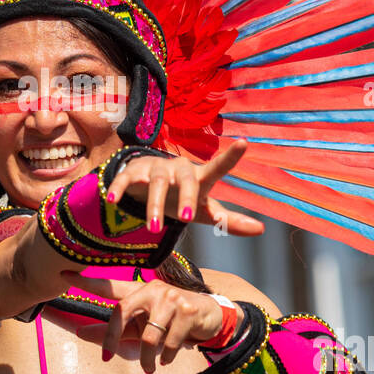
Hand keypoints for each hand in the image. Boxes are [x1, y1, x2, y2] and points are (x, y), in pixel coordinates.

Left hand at [68, 275, 232, 373]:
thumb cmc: (169, 323)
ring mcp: (171, 298)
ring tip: (149, 367)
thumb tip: (79, 333)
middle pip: (121, 312)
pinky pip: (168, 343)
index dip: (87, 281)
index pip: (109, 285)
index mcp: (138, 290)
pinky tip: (168, 358)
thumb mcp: (140, 327)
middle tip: (106, 357)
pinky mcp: (187, 310)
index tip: (63, 274)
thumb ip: (113, 331)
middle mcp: (152, 289)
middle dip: (112, 339)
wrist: (211, 318)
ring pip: (148, 337)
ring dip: (146, 359)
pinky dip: (166, 358)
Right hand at [104, 139, 262, 235]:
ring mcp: (155, 169)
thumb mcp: (205, 211)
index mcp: (199, 177)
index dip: (230, 157)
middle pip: (185, 179)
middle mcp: (179, 169)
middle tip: (185, 218)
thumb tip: (261, 230)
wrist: (149, 184)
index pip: (217, 167)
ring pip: (156, 183)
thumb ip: (230, 221)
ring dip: (153, 205)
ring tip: (153, 229)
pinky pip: (126, 179)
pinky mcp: (133, 172)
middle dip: (185, 197)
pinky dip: (120, 188)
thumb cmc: (183, 197)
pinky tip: (112, 199)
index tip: (244, 143)